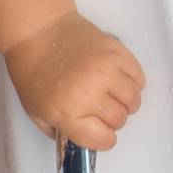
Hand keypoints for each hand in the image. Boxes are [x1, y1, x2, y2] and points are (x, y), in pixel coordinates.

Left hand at [3, 11, 146, 150]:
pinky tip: (118, 81)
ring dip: (126, 103)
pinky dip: (133, 83)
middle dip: (112, 121)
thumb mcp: (36, 112)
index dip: (102, 139)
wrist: (37, 31)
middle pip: (120, 120)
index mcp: (67, 111)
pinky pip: (139, 78)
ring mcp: (106, 70)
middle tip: (100, 111)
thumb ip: (60, 131)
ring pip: (133, 100)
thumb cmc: (33, 69)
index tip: (100, 133)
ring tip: (111, 96)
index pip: (102, 139)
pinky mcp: (116, 52)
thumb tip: (83, 141)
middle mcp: (89, 92)